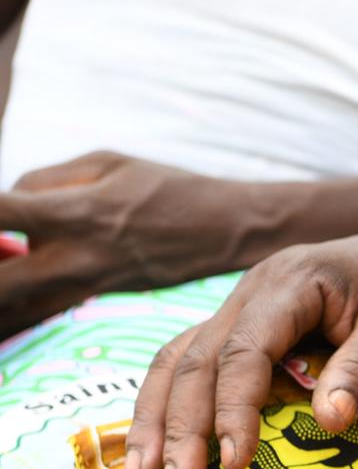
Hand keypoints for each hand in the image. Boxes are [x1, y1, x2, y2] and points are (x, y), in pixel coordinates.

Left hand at [0, 152, 260, 333]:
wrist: (224, 231)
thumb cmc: (167, 187)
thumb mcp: (107, 162)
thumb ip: (45, 179)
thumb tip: (8, 201)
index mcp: (75, 213)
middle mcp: (73, 257)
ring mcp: (83, 284)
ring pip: (11, 301)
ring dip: (5, 281)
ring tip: (12, 259)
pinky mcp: (93, 297)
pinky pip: (35, 306)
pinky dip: (15, 300)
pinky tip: (17, 286)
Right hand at [123, 222, 357, 468]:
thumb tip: (327, 422)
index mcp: (292, 282)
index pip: (245, 351)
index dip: (233, 409)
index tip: (235, 462)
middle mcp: (252, 290)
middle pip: (198, 360)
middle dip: (180, 428)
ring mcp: (238, 304)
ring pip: (177, 359)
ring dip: (155, 419)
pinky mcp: (238, 323)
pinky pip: (188, 359)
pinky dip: (166, 402)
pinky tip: (154, 442)